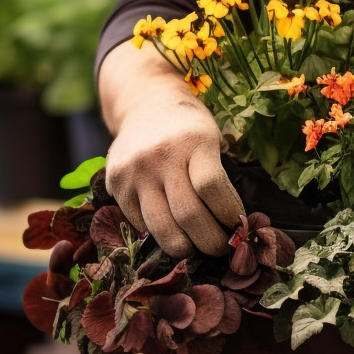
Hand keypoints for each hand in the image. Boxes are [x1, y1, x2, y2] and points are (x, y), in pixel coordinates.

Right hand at [104, 95, 243, 256]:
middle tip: (221, 248)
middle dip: (211, 241)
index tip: (237, 224)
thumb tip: (235, 227)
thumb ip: (218, 174)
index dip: (228, 214)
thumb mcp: (211, 138)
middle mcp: (161, 156)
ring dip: (183, 247)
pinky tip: (170, 229)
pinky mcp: (115, 184)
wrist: (145, 105)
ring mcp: (135, 172)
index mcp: (193, 141)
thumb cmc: (189, 128)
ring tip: (195, 248)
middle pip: (189, 214)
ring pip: (161, 228)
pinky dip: (158, 233)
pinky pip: (140, 223)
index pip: (212, 188)